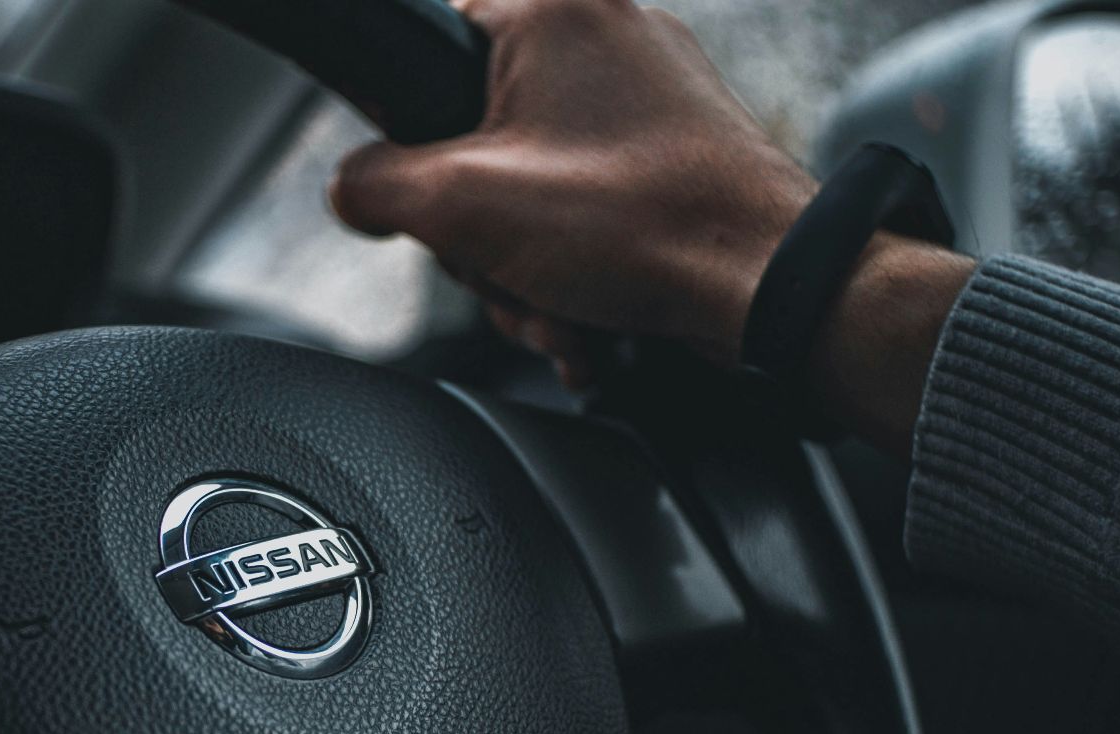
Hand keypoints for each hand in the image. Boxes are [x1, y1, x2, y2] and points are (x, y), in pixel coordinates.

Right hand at [332, 0, 815, 372]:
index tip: (430, 192)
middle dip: (482, 234)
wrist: (766, 283)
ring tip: (557, 307)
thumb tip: (353, 190)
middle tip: (503, 267)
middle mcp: (606, 35)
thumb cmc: (638, 224)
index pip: (430, 41)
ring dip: (527, 268)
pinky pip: (590, 204)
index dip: (411, 131)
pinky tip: (588, 317)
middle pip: (478, 134)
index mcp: (550, 12)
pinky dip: (578, 268)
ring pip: (534, 183)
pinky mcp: (677, 147)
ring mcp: (650, 91)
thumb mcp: (462, 205)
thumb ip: (376, 185)